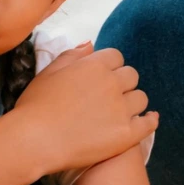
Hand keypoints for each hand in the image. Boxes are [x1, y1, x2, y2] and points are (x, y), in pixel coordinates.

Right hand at [11, 42, 158, 174]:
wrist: (34, 140)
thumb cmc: (35, 106)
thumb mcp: (49, 72)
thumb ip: (72, 55)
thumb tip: (91, 44)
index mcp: (94, 65)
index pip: (116, 57)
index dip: (110, 67)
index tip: (102, 78)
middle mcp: (112, 83)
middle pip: (131, 75)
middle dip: (122, 83)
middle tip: (109, 96)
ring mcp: (121, 109)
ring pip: (141, 98)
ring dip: (132, 102)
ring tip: (121, 112)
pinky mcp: (126, 134)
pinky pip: (149, 123)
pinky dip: (149, 120)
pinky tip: (146, 120)